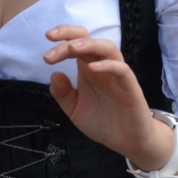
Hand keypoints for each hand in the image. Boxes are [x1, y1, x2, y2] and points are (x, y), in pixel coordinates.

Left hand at [43, 26, 167, 165]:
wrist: (126, 142)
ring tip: (71, 48)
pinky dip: (108, 65)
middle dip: (70, 35)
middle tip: (50, 39)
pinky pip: (122, 70)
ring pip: (108, 48)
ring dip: (89, 44)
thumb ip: (63, 93)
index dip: (63, 37)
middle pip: (89, 40)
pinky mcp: (130, 87)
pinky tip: (92, 69)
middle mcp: (102, 67)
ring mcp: (117, 75)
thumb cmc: (102, 121)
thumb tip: (54, 73)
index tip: (46, 38)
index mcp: (88, 69)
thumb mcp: (75, 109)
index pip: (77, 43)